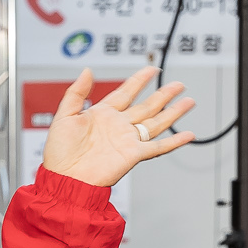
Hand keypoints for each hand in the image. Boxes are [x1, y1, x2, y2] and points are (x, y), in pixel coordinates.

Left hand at [38, 67, 192, 187]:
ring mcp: (127, 140)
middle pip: (147, 106)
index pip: (126, 92)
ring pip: (156, 122)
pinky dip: (174, 142)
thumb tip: (87, 71)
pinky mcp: (133, 155)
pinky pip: (158, 146)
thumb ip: (76, 92)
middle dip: (164, 94)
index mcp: (102, 114)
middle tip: (178, 85)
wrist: (65, 177)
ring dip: (173, 112)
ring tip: (188, 101)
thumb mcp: (64, 116)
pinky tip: (188, 135)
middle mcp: (118, 126)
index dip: (139, 80)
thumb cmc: (59, 152)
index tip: (152, 69)